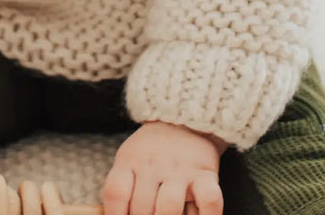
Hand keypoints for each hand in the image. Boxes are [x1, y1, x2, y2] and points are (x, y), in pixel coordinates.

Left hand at [102, 121, 223, 214]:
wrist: (184, 119)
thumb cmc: (153, 149)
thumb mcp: (130, 158)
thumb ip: (123, 186)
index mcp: (130, 159)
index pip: (116, 193)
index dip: (115, 214)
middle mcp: (153, 164)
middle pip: (142, 208)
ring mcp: (180, 170)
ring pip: (169, 209)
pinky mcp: (206, 175)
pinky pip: (209, 202)